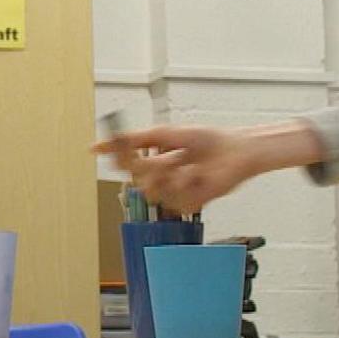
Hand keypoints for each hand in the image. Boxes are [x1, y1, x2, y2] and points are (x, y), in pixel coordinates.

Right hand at [93, 125, 263, 215]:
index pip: (127, 164)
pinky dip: (186, 183)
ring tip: (187, 163)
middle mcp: (164, 178)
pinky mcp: (190, 204)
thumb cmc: (207, 139)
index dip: (120, 157)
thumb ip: (135, 139)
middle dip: (149, 166)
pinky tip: (199, 174)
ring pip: (154, 191)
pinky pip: (174, 199)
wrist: (236, 150)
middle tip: (163, 156)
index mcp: (156, 161)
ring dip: (170, 174)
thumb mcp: (166, 133)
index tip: (115, 150)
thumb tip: (102, 144)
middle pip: (138, 178)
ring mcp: (176, 192)